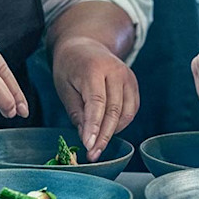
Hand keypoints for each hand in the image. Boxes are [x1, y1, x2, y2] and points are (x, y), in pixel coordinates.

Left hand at [52, 37, 138, 161]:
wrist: (85, 46)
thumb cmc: (70, 68)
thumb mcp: (64, 88)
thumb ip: (77, 112)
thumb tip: (87, 138)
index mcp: (94, 69)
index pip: (97, 102)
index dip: (94, 126)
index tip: (89, 145)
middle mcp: (115, 71)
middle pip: (114, 110)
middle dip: (104, 135)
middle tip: (94, 153)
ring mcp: (128, 76)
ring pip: (126, 112)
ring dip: (113, 131)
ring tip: (98, 142)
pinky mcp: (133, 83)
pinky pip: (132, 109)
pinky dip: (122, 123)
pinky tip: (109, 129)